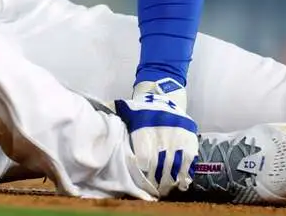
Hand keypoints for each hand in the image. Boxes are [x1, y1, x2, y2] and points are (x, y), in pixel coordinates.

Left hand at [113, 78, 198, 196]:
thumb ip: (112, 116)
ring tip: (165, 189)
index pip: (143, 156)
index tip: (140, 181)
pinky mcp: (189, 137)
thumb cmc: (140, 108)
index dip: (142, 171)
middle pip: (159, 163)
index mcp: (143, 126)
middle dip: (156, 180)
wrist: (163, 94)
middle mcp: (161, 131)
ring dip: (170, 180)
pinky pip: (189, 159)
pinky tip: (181, 183)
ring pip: (175, 164)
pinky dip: (186, 172)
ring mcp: (177, 135)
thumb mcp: (124, 109)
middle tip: (153, 190)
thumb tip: (95, 121)